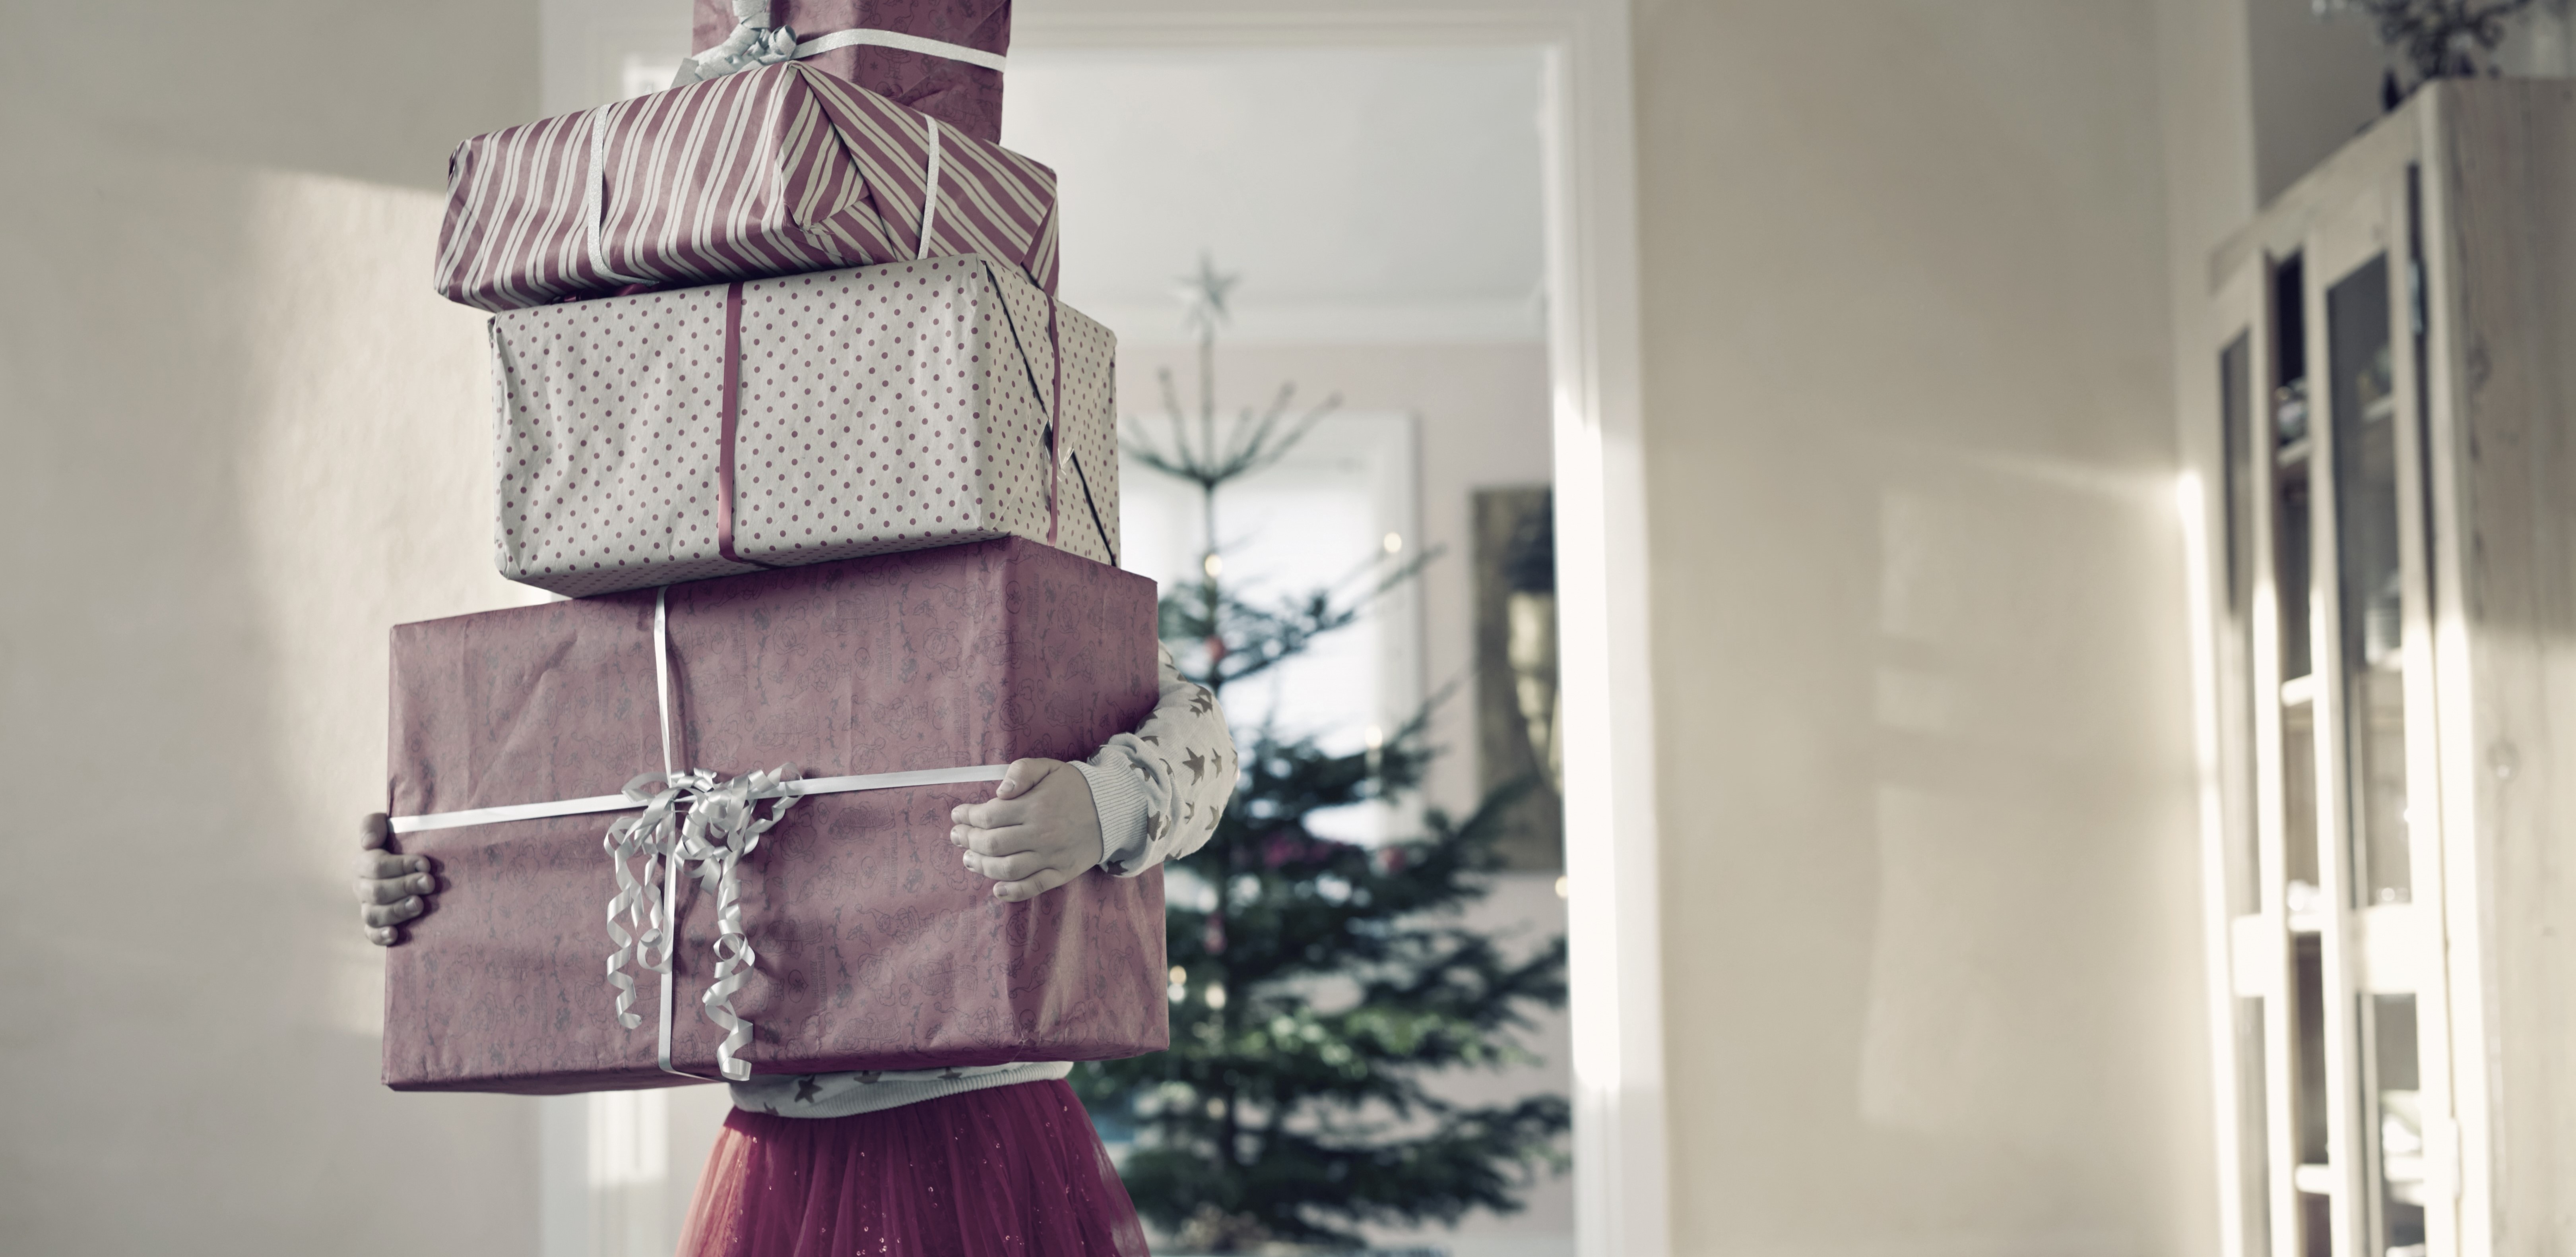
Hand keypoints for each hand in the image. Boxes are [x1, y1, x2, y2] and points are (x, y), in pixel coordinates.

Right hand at [353, 813, 438, 945]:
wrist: (412, 860)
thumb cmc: (400, 840)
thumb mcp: (387, 825)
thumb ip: (373, 824)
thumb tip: (368, 843)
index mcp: (363, 863)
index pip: (376, 866)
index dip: (400, 865)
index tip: (425, 863)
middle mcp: (362, 887)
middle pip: (377, 891)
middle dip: (404, 886)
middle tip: (429, 883)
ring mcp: (368, 907)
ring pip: (374, 914)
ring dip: (397, 911)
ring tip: (419, 905)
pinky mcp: (376, 925)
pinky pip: (371, 934)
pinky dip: (381, 936)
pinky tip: (395, 934)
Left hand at [949, 759, 1100, 902]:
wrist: (1114, 809)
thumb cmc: (1075, 787)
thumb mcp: (1049, 767)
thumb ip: (1022, 771)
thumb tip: (999, 792)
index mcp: (1035, 806)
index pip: (990, 815)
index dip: (968, 816)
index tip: (957, 815)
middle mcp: (1040, 833)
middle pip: (993, 843)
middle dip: (968, 841)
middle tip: (957, 837)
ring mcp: (1051, 856)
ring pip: (1008, 868)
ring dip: (983, 866)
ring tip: (969, 859)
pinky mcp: (1061, 872)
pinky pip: (1034, 886)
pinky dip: (1013, 891)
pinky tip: (996, 889)